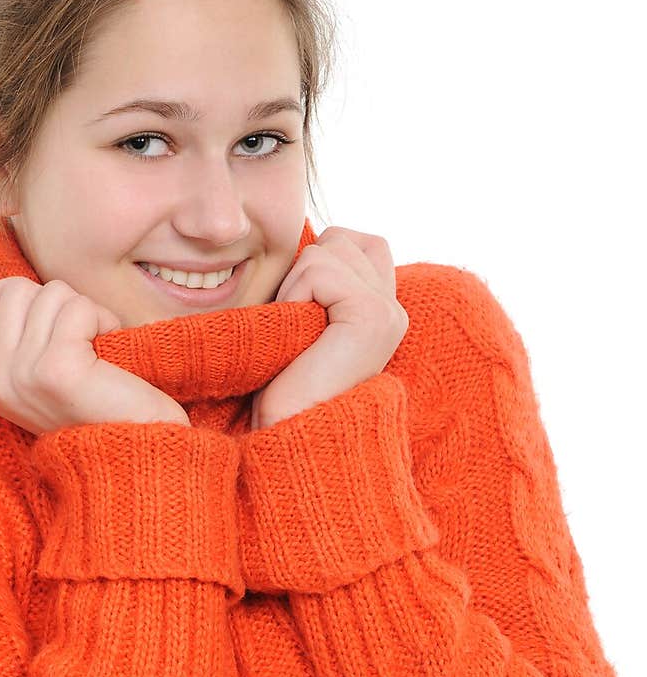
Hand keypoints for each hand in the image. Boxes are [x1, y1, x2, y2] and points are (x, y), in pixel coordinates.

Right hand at [0, 276, 191, 434]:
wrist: (138, 453)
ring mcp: (21, 376)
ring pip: (49, 293)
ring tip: (98, 351)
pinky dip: (104, 320)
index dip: (15, 296)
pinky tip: (110, 351)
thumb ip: (17, 334)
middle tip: (82, 341)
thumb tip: (10, 283)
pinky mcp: (56, 370)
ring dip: (85, 311)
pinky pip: (78, 308)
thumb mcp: (40, 371)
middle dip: (57, 302)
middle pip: (13, 290)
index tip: (50, 327)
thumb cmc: (101, 405)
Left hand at [250, 227, 408, 429]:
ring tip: (296, 337)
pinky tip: (300, 338)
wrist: (288, 438)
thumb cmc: (282, 390)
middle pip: (340, 238)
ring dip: (295, 288)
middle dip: (303, 272)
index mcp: (382, 310)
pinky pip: (319, 270)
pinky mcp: (373, 315)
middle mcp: (394, 309)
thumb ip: (319, 284)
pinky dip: (295, 298)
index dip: (318, 263)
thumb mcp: (303, 324)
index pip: (356, 242)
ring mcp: (388, 312)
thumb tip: (305, 237)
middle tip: (295, 327)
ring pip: (326, 250)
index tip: (300, 312)